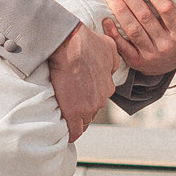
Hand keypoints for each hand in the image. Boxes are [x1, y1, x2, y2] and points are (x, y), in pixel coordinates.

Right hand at [47, 23, 118, 141]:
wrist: (69, 44)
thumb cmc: (86, 42)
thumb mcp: (109, 48)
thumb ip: (112, 61)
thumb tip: (110, 69)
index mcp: (107, 86)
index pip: (98, 100)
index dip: (88, 100)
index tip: (79, 98)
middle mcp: (101, 99)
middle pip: (91, 112)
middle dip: (81, 110)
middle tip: (68, 105)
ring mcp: (88, 107)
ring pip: (82, 122)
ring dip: (74, 121)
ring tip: (63, 117)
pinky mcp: (74, 112)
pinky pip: (73, 131)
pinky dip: (69, 133)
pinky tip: (63, 133)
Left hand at [102, 0, 175, 77]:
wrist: (165, 67)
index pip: (165, 8)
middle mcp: (165, 44)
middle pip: (145, 17)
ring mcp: (150, 54)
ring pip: (133, 30)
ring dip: (119, 11)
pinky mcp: (135, 61)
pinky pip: (122, 46)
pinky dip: (113, 33)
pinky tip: (106, 20)